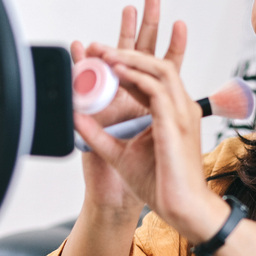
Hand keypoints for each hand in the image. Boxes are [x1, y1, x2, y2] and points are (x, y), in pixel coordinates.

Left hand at [74, 12, 227, 244]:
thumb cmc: (159, 186)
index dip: (125, 61)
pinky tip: (118, 72)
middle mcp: (179, 108)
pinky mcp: (176, 124)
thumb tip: (75, 116)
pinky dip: (137, 78)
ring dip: (131, 58)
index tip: (98, 54)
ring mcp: (181, 114)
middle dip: (130, 47)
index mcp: (170, 113)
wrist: (180, 210)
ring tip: (105, 54)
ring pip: (159, 70)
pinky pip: (157, 90)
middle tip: (99, 45)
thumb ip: (97, 134)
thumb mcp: (118, 153)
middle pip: (158, 64)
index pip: (151, 76)